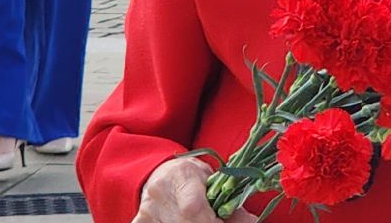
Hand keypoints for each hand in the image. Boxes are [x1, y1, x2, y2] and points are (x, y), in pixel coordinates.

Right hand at [134, 157, 258, 222]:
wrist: (159, 173)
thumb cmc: (192, 177)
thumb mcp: (212, 180)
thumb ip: (229, 200)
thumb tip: (251, 221)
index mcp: (181, 175)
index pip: (194, 208)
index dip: (210, 222)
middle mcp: (159, 193)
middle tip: (216, 222)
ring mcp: (146, 209)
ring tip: (203, 219)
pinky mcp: (138, 221)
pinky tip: (183, 221)